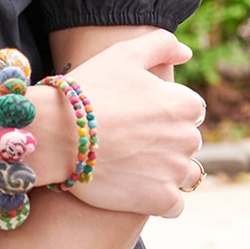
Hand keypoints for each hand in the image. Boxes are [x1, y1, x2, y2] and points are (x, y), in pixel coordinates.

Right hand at [62, 30, 203, 218]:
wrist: (59, 132)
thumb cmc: (91, 88)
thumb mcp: (124, 53)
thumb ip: (161, 44)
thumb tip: (187, 52)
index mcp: (184, 103)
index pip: (190, 108)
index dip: (163, 108)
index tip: (138, 111)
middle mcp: (188, 138)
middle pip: (186, 141)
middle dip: (165, 139)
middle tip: (130, 135)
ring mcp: (175, 171)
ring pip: (184, 173)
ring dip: (166, 169)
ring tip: (133, 161)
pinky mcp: (162, 200)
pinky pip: (174, 204)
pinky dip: (159, 197)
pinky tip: (136, 184)